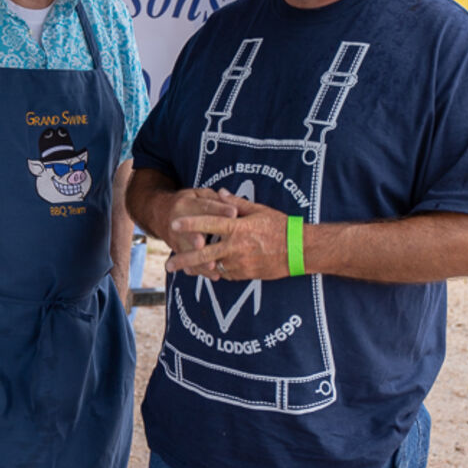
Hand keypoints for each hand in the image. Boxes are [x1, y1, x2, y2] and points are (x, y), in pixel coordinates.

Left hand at [166, 188, 289, 281]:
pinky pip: (226, 273)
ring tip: (185, 268)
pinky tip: (212, 268)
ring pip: (213, 266)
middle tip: (168, 264)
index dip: (190, 224)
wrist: (300, 250)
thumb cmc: (281, 226)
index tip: (173, 224)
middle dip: (183, 259)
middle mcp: (236, 246)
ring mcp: (240, 263)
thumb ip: (237, 203)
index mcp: (238, 227)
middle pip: (203, 254)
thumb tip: (221, 192)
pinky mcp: (246, 274)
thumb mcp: (259, 210)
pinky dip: (218, 270)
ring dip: (200, 267)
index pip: (209, 224)